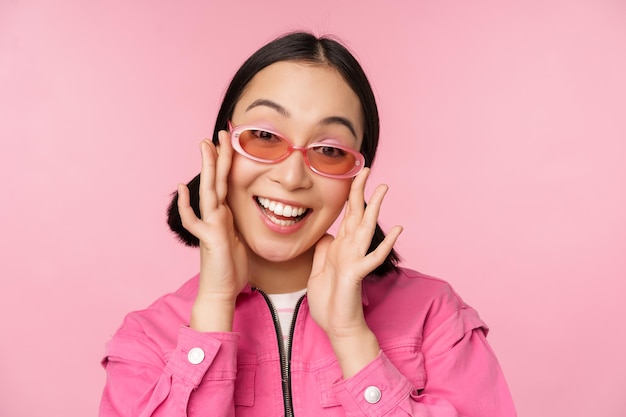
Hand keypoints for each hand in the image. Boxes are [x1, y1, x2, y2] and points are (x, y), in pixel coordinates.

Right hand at [177, 131, 247, 330]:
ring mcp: (210, 225)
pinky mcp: (208, 238)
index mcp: (225, 214)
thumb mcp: (240, 238)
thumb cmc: (231, 268)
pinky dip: (186, 205)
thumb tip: (240, 211)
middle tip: (218, 132)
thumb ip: (237, 222)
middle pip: (217, 180)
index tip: (230, 142)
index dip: (228, 162)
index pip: (227, 182)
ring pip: (208, 191)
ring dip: (207, 169)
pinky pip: (194, 220)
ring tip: (204, 147)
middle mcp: (216, 216)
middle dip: (218, 156)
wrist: (221, 291)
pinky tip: (181, 189)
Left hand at [307, 168, 401, 375]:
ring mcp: (355, 260)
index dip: (350, 195)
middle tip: (368, 168)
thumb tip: (327, 235)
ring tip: (384, 189)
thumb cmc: (329, 302)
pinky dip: (386, 244)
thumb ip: (324, 251)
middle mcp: (350, 249)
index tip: (354, 174)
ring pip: (367, 229)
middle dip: (361, 191)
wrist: (336, 327)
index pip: (347, 215)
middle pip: (357, 215)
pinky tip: (398, 229)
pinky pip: (372, 257)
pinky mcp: (356, 274)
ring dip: (375, 208)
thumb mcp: (319, 271)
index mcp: (341, 247)